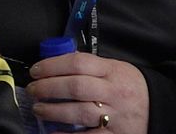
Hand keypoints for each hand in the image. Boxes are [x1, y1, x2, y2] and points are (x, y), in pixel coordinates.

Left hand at [26, 52, 147, 133]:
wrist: (157, 106)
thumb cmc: (126, 84)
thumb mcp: (112, 67)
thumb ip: (87, 65)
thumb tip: (52, 64)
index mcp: (110, 70)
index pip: (77, 63)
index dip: (52, 65)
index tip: (35, 70)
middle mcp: (113, 92)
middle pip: (76, 86)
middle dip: (48, 87)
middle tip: (32, 89)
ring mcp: (116, 116)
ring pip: (80, 112)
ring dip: (54, 110)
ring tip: (38, 108)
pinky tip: (52, 132)